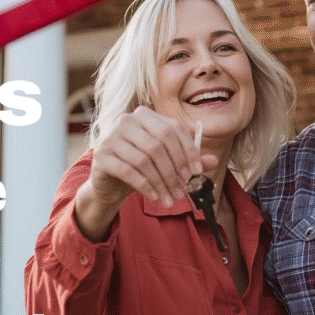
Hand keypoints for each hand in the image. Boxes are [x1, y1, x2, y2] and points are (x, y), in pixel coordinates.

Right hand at [75, 107, 214, 239]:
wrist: (109, 182)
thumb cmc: (140, 167)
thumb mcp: (165, 163)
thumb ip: (186, 159)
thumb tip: (213, 160)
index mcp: (145, 115)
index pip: (173, 129)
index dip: (188, 151)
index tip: (196, 173)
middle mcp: (127, 121)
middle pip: (159, 143)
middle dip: (174, 170)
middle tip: (183, 190)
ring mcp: (111, 137)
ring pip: (144, 159)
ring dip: (161, 182)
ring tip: (170, 199)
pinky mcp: (101, 156)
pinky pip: (128, 171)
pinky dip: (145, 186)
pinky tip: (155, 196)